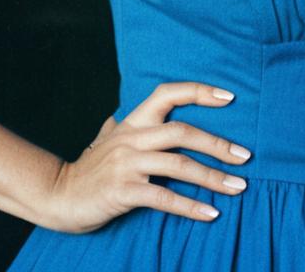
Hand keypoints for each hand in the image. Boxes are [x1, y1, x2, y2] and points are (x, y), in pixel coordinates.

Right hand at [40, 81, 250, 233]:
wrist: (59, 195)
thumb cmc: (91, 168)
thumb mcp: (108, 139)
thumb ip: (122, 127)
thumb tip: (119, 116)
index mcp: (133, 122)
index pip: (168, 94)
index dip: (199, 91)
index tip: (229, 97)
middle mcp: (132, 137)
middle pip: (182, 131)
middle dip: (217, 144)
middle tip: (245, 156)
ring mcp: (127, 164)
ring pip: (178, 165)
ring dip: (212, 176)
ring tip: (238, 187)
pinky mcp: (123, 191)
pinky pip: (164, 197)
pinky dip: (190, 206)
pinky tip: (211, 213)